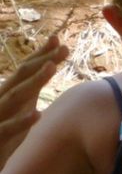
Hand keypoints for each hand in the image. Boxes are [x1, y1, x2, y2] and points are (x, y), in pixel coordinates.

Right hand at [0, 35, 68, 165]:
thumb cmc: (4, 134)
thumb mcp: (21, 107)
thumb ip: (32, 88)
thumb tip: (48, 66)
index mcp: (9, 93)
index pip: (25, 70)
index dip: (41, 54)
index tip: (58, 39)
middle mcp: (1, 100)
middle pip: (21, 76)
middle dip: (42, 60)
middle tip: (63, 47)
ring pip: (15, 97)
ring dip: (34, 81)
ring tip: (52, 67)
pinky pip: (7, 129)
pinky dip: (21, 122)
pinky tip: (37, 114)